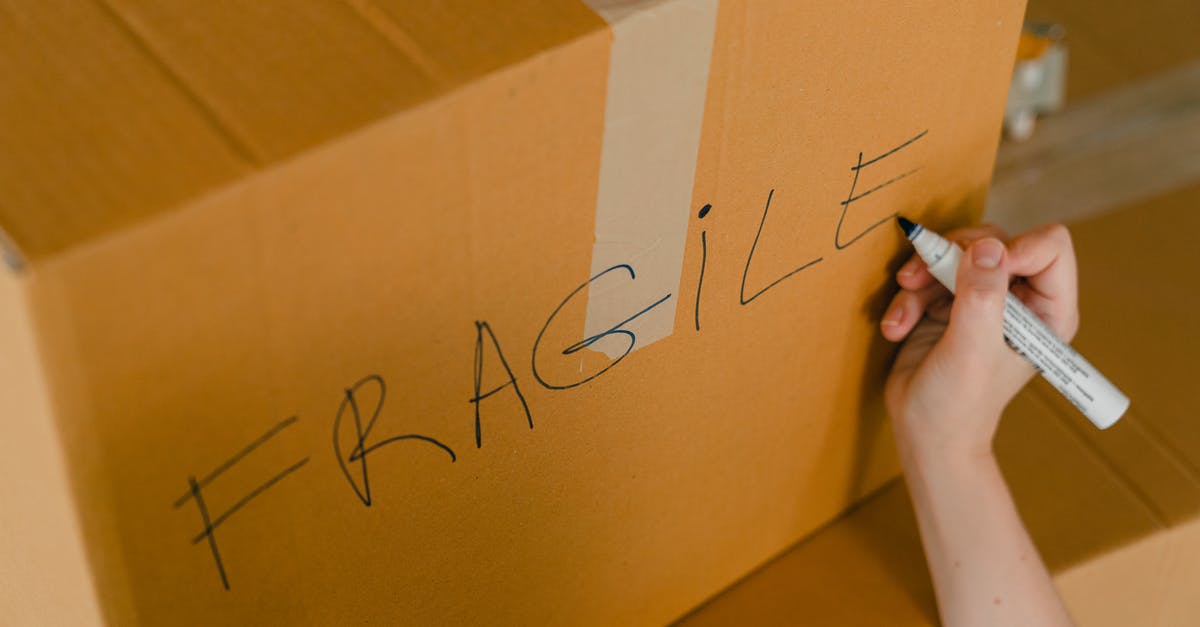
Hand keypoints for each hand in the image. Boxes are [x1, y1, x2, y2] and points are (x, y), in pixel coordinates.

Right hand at [880, 223, 1079, 457]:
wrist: (925, 434)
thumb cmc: (959, 405)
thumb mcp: (973, 349)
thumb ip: (982, 295)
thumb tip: (987, 245)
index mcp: (1048, 311)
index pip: (1050, 247)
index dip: (1013, 248)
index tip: (975, 265)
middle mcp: (1020, 300)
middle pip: (994, 241)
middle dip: (952, 256)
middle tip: (919, 277)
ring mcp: (983, 300)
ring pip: (955, 253)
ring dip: (921, 279)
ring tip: (901, 313)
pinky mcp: (949, 303)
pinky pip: (928, 275)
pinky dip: (907, 298)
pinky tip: (896, 328)